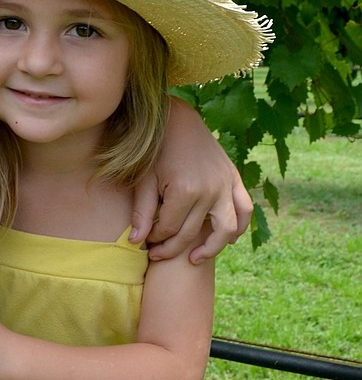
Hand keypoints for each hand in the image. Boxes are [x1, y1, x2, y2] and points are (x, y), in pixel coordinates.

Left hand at [130, 99, 251, 262]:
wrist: (177, 121)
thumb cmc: (156, 150)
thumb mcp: (144, 180)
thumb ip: (141, 213)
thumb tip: (135, 242)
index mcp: (184, 190)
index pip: (169, 229)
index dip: (155, 240)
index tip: (145, 243)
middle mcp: (210, 191)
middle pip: (191, 234)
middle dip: (172, 249)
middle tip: (158, 254)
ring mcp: (225, 185)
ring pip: (226, 229)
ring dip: (212, 248)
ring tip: (194, 258)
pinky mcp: (234, 179)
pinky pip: (244, 209)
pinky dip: (240, 227)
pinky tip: (228, 240)